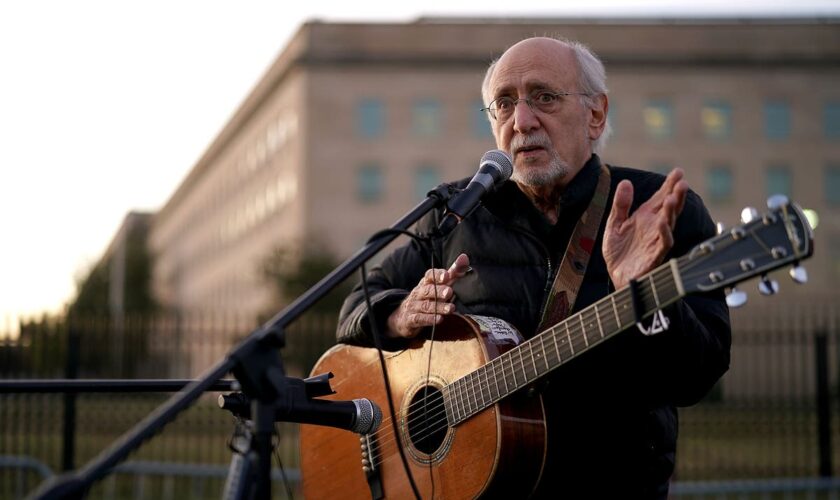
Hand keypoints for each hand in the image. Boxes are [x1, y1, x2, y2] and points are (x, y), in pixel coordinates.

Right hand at [386, 253, 470, 338]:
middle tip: (449, 292)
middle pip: (427, 290)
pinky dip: (429, 319)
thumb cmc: (427, 297)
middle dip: (438, 291)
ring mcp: (414, 306)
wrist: (404, 316)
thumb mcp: (438, 285)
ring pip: (426, 306)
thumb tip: (465, 258)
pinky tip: (439, 319)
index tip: (447, 275)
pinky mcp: (411, 320)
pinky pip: (419, 319)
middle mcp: (418, 293)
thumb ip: (452, 273)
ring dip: (438, 307)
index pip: (429, 275)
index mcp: (425, 282)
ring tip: (451, 308)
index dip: (437, 275)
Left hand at [603, 169, 687, 289]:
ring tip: (673, 197)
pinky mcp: (654, 256)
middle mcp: (654, 228)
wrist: (615, 276)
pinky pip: (663, 244)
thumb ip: (620, 205)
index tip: (678, 171)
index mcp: (646, 218)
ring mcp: (656, 241)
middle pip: (669, 209)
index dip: (669, 185)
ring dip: (672, 211)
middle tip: (682, 181)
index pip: (660, 198)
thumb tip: (625, 182)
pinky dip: (664, 233)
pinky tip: (662, 222)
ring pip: (669, 224)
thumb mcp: (615, 224)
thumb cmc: (619, 252)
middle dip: (676, 195)